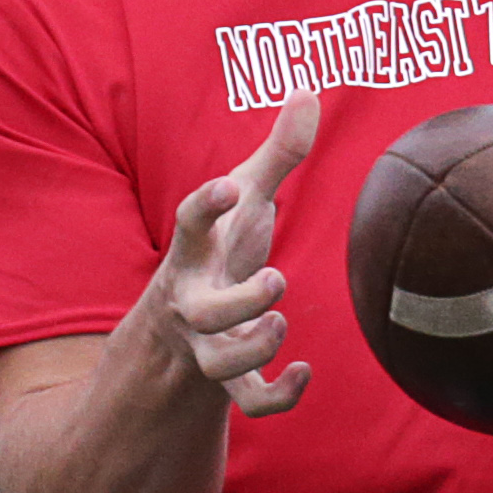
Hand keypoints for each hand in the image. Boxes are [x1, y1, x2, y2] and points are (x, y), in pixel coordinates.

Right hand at [149, 90, 318, 416]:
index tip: (227, 188)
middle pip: (204, 313)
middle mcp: (193, 299)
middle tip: (275, 282)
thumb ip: (278, 151)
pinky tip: (304, 370)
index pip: (188, 225)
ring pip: (219, 365)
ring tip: (279, 321)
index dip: (205, 207)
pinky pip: (248, 403)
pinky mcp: (228, 379)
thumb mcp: (247, 198)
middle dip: (239, 302)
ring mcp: (207, 344)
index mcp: (196, 250)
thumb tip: (308, 89)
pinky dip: (278, 395)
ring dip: (254, 349)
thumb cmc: (222, 247)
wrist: (184, 317)